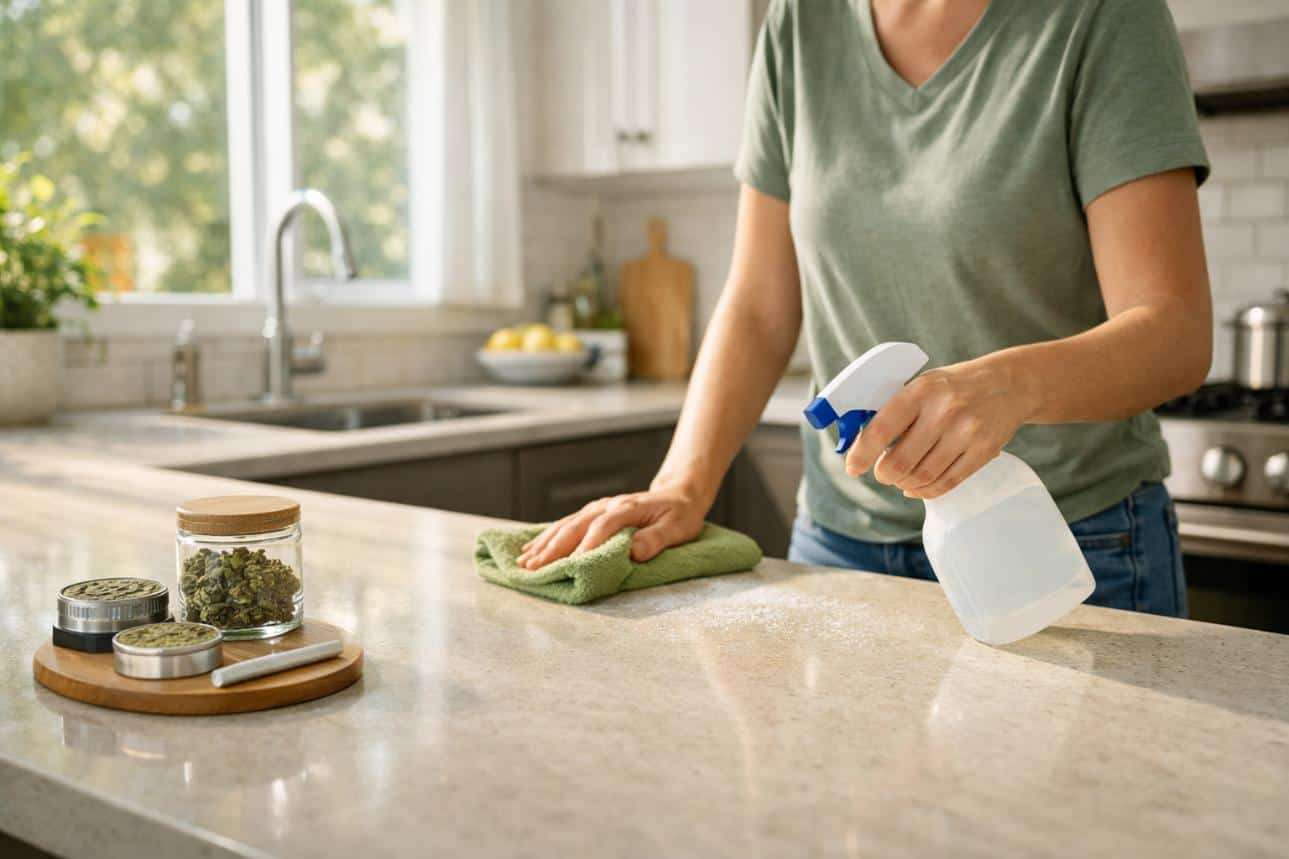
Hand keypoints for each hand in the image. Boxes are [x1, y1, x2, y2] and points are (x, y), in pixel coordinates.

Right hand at [515, 484, 708, 568]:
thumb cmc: (679, 514)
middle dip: (554, 548)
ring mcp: (597, 508)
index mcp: (627, 509)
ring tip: (524, 562)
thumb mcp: (678, 528)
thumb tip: (634, 551)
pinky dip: (547, 536)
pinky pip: (565, 524)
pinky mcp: (592, 513)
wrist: (678, 495)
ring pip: (565, 525)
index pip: (603, 527)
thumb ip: (657, 539)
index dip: (588, 545)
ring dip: (544, 543)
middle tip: (535, 569)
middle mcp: (607, 506)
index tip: (574, 565)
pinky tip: (532, 548)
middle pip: (575, 526)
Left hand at [844, 355, 1034, 498]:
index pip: (881, 430)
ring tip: (901, 479)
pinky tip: (917, 487)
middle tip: (882, 473)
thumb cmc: (953, 387)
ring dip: (904, 484)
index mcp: (920, 391)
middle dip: (884, 474)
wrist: (1008, 384)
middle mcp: (944, 411)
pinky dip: (925, 491)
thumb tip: (861, 443)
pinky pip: (947, 483)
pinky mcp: (984, 450)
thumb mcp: (922, 386)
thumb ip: (895, 411)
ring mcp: (967, 432)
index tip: (853, 468)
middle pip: (900, 462)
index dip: (861, 454)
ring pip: (922, 476)